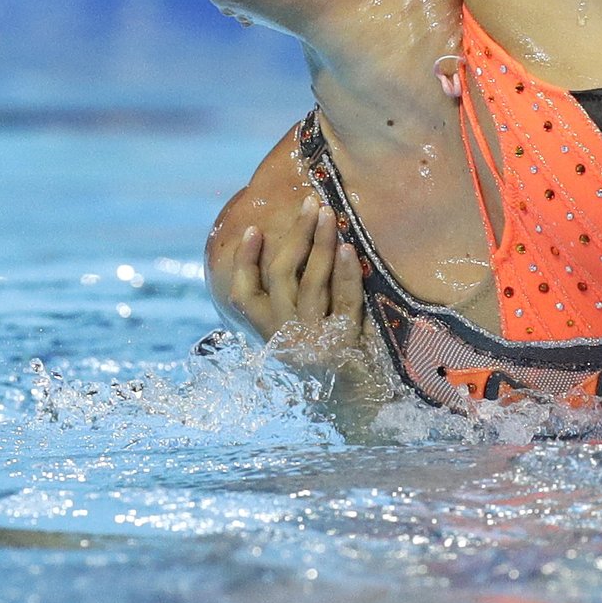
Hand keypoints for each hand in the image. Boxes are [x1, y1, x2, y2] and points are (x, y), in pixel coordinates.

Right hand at [227, 194, 366, 365]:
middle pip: (282, 276)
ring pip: (312, 282)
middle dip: (296, 234)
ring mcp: (316, 338)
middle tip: (310, 202)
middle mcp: (287, 333)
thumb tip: (291, 249)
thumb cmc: (327, 357)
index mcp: (269, 331)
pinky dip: (346, 274)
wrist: (356, 400)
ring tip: (328, 213)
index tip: (253, 229)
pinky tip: (349, 249)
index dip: (245, 261)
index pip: (245, 294)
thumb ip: (289, 303)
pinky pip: (345, 301)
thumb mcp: (298, 333)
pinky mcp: (346, 340)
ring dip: (320, 243)